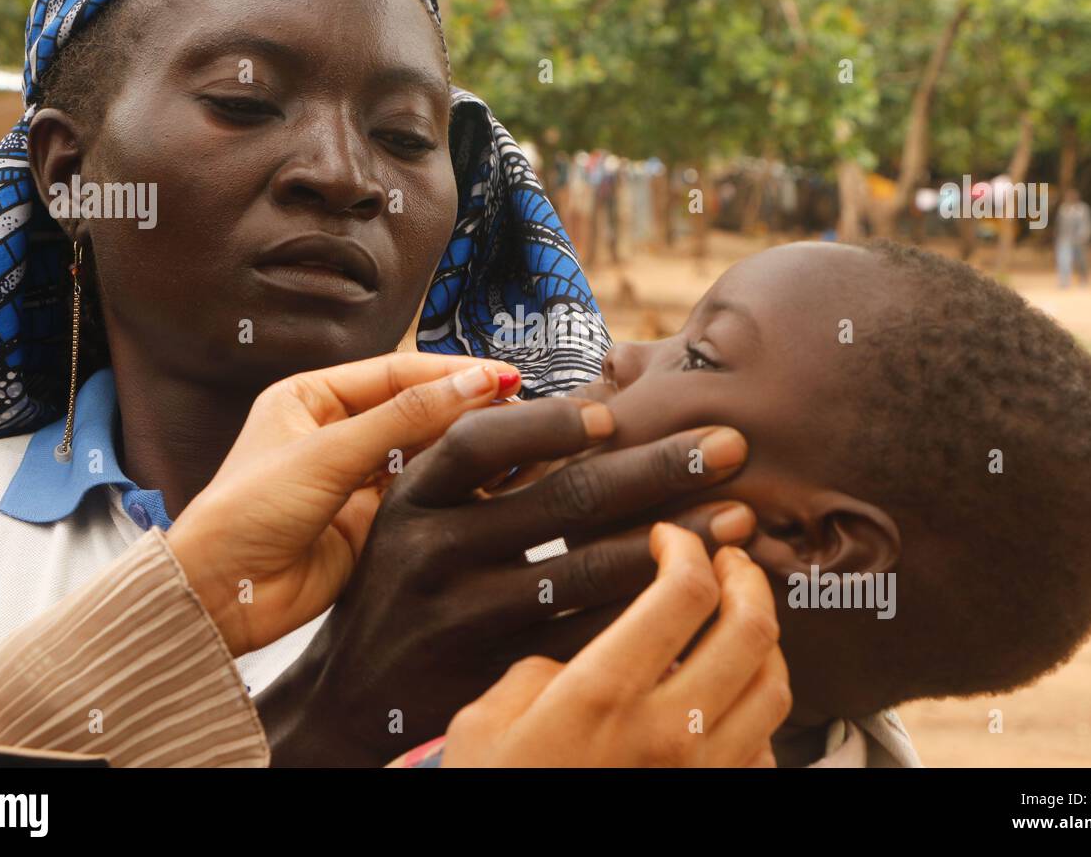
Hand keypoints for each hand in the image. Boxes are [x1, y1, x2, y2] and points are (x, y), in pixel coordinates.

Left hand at [168, 352, 518, 656]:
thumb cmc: (246, 511)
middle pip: (416, 411)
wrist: (219, 596)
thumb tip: (475, 383)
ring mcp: (355, 480)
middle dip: (465, 409)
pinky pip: (421, 497)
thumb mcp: (328, 453)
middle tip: (520, 410)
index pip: (397, 373)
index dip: (452, 374)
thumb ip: (404, 419)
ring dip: (463, 450)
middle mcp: (336, 434)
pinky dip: (453, 490)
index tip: (504, 377)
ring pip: (423, 455)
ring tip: (514, 445)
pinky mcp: (370, 524)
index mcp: (312, 397)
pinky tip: (488, 484)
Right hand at [256, 394, 753, 765]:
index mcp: (413, 498)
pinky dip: (648, 614)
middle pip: (560, 501)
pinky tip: (702, 597)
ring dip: (676, 541)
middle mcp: (432, 553)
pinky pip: (589, 640)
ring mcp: (463, 620)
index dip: (550, 422)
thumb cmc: (400, 585)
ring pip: (587, 572)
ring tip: (740, 518)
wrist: (350, 698)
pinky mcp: (496, 676)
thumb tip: (574, 392)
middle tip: (732, 443)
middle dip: (658, 467)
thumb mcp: (415, 513)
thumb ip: (483, 461)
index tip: (615, 414)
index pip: (481, 443)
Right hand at [443, 522, 790, 766]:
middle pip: (753, 630)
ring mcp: (700, 776)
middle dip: (746, 578)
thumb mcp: (485, 723)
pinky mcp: (714, 802)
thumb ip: (540, 672)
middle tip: (726, 560)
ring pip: (775, 686)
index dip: (685, 547)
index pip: (683, 592)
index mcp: (603, 695)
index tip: (669, 537)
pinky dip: (758, 710)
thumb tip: (582, 659)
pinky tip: (728, 698)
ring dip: (764, 639)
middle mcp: (667, 732)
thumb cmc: (491, 793)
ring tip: (737, 617)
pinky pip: (766, 749)